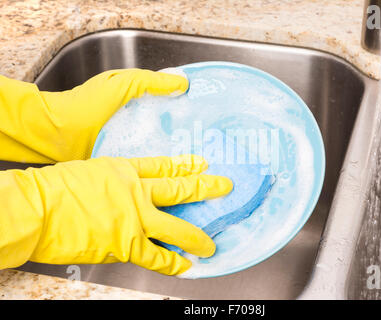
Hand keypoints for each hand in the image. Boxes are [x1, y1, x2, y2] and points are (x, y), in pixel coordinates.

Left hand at [0, 69, 187, 162]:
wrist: (57, 133)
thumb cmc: (86, 104)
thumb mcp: (122, 83)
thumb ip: (151, 81)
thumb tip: (183, 83)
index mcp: (136, 97)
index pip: (168, 99)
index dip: (186, 103)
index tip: (204, 112)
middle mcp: (135, 117)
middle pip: (166, 122)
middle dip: (184, 129)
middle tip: (205, 138)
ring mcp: (130, 137)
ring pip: (158, 141)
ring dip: (173, 147)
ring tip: (195, 155)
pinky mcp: (124, 156)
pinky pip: (145, 157)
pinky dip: (157, 160)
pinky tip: (172, 166)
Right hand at [0, 155, 232, 274]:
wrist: (36, 208)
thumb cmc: (52, 189)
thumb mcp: (88, 172)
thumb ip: (110, 182)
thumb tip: (119, 191)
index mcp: (124, 169)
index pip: (163, 166)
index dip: (185, 165)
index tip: (202, 164)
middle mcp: (135, 191)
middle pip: (179, 189)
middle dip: (206, 188)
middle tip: (225, 187)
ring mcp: (134, 217)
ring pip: (176, 227)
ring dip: (196, 237)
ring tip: (210, 245)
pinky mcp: (126, 243)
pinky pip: (156, 256)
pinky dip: (171, 263)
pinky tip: (184, 265)